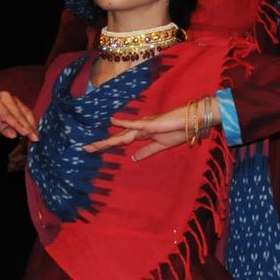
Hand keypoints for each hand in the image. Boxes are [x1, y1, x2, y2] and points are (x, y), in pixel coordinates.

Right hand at [0, 86, 38, 139]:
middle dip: (28, 127)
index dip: (32, 126)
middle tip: (34, 138)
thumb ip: (5, 129)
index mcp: (13, 104)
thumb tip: (15, 136)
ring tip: (24, 131)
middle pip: (20, 114)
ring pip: (9, 111)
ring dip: (16, 121)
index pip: (26, 115)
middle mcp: (8, 98)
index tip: (36, 138)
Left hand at [83, 102, 215, 161]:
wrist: (192, 122)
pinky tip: (112, 122)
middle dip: (103, 143)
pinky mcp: (150, 123)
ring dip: (108, 140)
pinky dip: (124, 123)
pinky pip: (134, 124)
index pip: (122, 140)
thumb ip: (147, 151)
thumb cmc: (180, 132)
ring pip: (122, 134)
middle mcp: (140, 128)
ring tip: (93, 145)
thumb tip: (133, 158)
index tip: (95, 149)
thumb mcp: (161, 146)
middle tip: (86, 149)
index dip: (109, 144)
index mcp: (143, 134)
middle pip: (118, 137)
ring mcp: (144, 125)